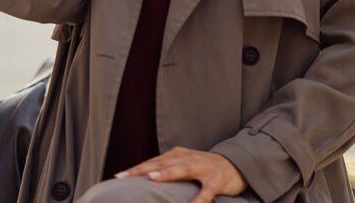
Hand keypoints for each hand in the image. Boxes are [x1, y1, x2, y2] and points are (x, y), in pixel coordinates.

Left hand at [116, 147, 246, 202]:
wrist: (236, 164)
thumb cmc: (203, 167)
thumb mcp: (184, 164)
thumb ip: (166, 170)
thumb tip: (143, 180)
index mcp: (178, 155)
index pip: (153, 162)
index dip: (136, 169)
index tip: (118, 177)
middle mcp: (188, 158)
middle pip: (162, 164)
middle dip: (143, 170)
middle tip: (126, 176)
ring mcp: (202, 168)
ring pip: (182, 169)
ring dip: (167, 173)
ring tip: (152, 179)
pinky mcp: (216, 180)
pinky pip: (206, 191)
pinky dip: (198, 199)